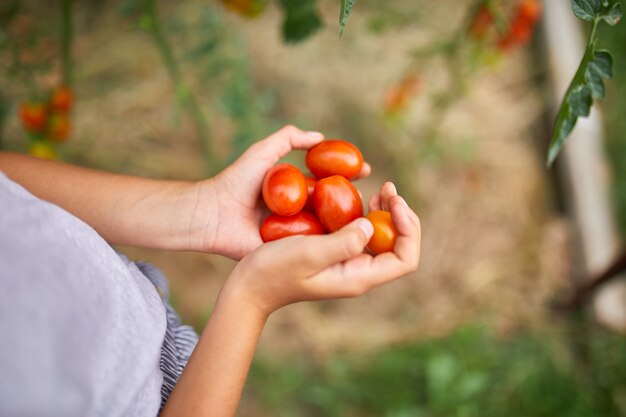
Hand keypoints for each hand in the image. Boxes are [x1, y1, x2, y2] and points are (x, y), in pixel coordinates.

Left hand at [193, 125, 370, 258]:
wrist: (214, 214)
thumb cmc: (236, 182)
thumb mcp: (263, 153)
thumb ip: (288, 138)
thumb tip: (320, 136)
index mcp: (296, 191)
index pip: (329, 180)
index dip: (348, 174)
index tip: (366, 168)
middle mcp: (300, 211)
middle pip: (334, 205)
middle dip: (356, 200)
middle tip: (375, 195)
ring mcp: (296, 232)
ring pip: (329, 227)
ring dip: (350, 224)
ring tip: (371, 216)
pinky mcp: (289, 251)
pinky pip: (314, 247)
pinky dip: (333, 244)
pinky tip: (354, 239)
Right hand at [219, 183, 419, 315]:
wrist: (249, 286)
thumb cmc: (274, 271)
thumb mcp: (309, 253)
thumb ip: (344, 242)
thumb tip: (373, 226)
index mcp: (358, 276)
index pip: (405, 259)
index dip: (409, 229)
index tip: (395, 203)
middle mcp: (359, 272)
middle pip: (399, 246)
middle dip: (401, 216)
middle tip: (388, 188)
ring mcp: (348, 263)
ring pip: (384, 239)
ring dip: (388, 213)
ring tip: (381, 191)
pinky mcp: (335, 254)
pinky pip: (363, 234)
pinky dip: (367, 214)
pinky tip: (359, 199)